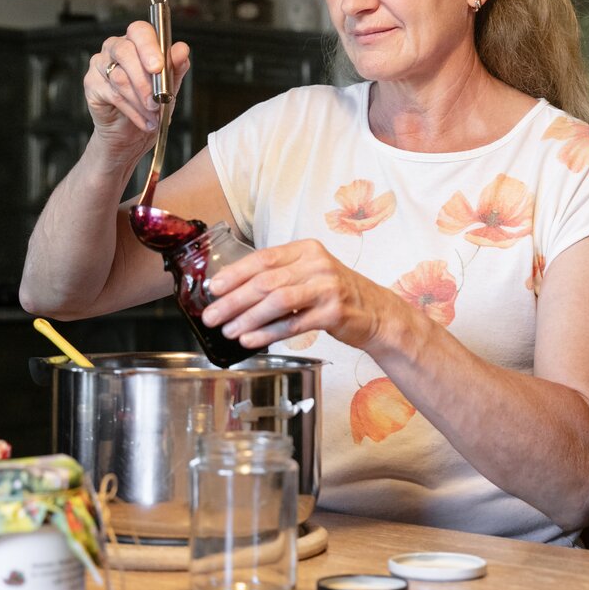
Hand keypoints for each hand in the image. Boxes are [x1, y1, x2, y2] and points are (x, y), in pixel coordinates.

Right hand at [85, 20, 190, 159]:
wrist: (131, 133)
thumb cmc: (150, 105)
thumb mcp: (170, 87)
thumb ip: (175, 68)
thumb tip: (182, 50)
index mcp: (136, 41)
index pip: (140, 31)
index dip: (149, 47)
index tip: (158, 67)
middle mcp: (115, 48)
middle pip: (125, 51)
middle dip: (144, 79)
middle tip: (157, 99)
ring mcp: (100, 64)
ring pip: (119, 77)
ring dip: (141, 100)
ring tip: (154, 115)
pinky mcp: (91, 83)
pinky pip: (112, 95)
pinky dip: (132, 110)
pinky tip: (144, 120)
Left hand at [200, 238, 406, 351]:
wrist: (376, 312)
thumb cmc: (334, 293)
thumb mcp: (309, 273)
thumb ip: (278, 276)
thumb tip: (232, 290)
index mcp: (306, 249)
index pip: (263, 258)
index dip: (235, 273)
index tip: (214, 288)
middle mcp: (317, 264)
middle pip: (266, 281)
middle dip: (234, 300)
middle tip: (212, 316)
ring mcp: (327, 288)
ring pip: (277, 302)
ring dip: (248, 318)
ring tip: (228, 330)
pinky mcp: (334, 313)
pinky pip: (293, 324)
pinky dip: (268, 333)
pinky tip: (250, 340)